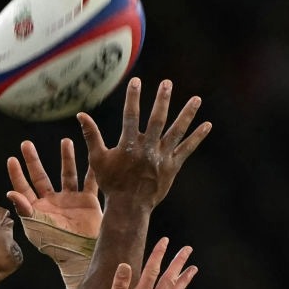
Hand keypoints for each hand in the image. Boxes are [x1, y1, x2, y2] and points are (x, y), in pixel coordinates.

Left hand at [6, 137, 101, 237]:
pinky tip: (93, 156)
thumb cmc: (56, 244)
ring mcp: (70, 201)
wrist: (81, 253)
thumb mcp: (37, 227)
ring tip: (66, 141)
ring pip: (67, 174)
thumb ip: (24, 209)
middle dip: (33, 161)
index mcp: (37, 209)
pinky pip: (90, 182)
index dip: (17, 174)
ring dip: (66, 158)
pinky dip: (92, 170)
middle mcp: (52, 202)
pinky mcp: (88, 202)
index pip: (23, 187)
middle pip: (41, 177)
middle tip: (26, 143)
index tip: (12, 159)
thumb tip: (10, 192)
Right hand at [76, 77, 211, 207]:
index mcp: (129, 146)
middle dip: (162, 101)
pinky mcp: (172, 166)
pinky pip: (187, 149)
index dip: (133, 98)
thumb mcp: (98, 159)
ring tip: (197, 98)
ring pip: (176, 132)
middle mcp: (147, 149)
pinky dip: (197, 137)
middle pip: (157, 120)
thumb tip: (81, 115)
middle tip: (167, 83)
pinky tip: (207, 125)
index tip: (136, 81)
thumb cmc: (112, 183)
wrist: (129, 206)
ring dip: (187, 114)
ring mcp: (162, 157)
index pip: (130, 116)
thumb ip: (91, 135)